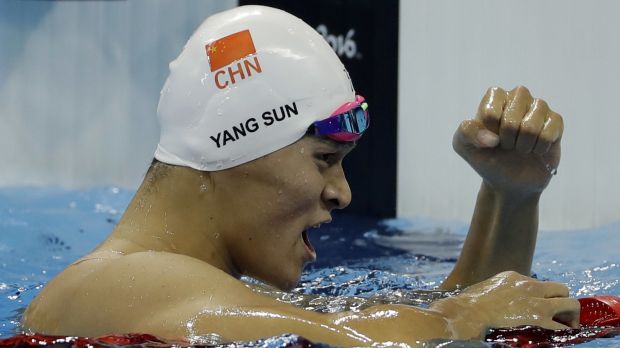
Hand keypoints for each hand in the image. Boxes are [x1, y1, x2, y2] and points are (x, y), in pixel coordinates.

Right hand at [430, 271, 579, 338]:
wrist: (466, 312)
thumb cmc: (468, 304)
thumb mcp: (485, 289)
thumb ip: (497, 292)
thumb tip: (495, 302)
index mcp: (513, 277)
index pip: (539, 284)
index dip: (543, 296)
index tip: (540, 306)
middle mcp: (529, 285)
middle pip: (561, 288)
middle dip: (563, 302)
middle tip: (560, 316)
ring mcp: (535, 301)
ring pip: (571, 303)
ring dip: (571, 315)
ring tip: (567, 326)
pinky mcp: (538, 318)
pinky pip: (562, 325)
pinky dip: (565, 331)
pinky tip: (562, 336)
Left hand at [453, 86, 562, 195]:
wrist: (508, 180)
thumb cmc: (486, 157)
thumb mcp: (463, 145)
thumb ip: (466, 132)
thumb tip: (491, 138)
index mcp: (495, 97)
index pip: (490, 112)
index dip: (489, 132)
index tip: (489, 138)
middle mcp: (518, 97)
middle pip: (511, 118)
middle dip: (506, 139)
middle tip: (506, 144)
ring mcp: (538, 108)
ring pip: (531, 125)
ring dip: (523, 144)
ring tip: (520, 147)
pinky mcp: (555, 121)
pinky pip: (550, 131)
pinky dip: (540, 147)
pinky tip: (536, 149)